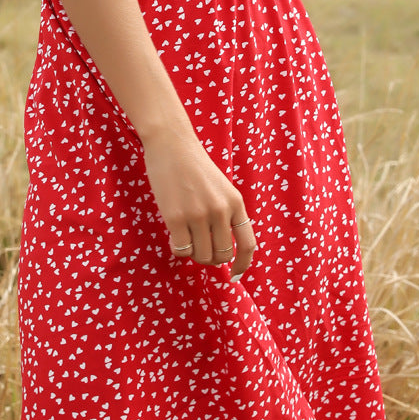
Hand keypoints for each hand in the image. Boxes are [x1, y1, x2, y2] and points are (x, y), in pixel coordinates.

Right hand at [142, 122, 256, 278]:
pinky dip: (178, 249)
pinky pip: (182, 250)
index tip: (236, 275)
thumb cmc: (194, 167)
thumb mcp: (221, 188)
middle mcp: (220, 211)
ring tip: (186, 239)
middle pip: (222, 255)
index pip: (247, 244)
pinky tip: (174, 236)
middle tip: (200, 250)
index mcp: (236, 203)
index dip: (243, 264)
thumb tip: (222, 251)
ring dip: (193, 254)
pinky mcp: (176, 218)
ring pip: (201, 255)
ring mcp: (198, 214)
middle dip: (211, 259)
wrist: (171, 144)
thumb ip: (226, 214)